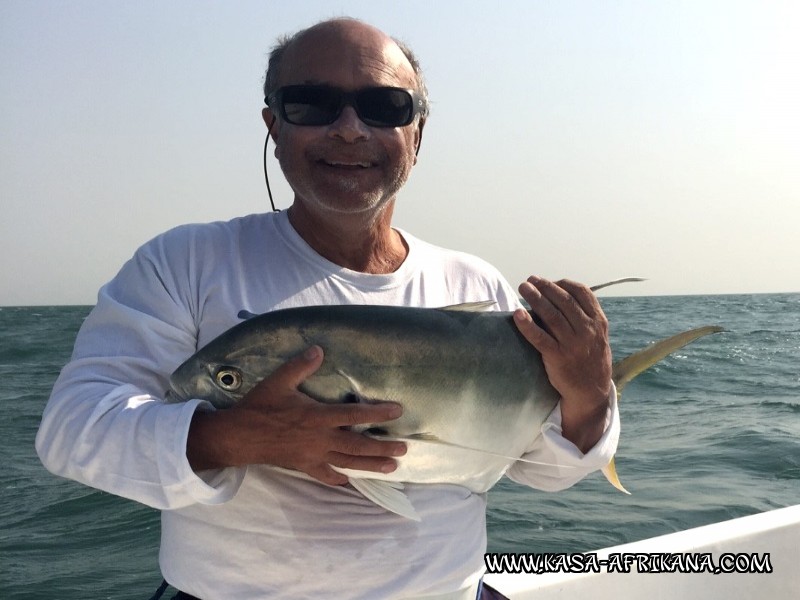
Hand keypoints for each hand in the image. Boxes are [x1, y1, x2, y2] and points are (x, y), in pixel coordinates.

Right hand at [186, 345, 406, 485]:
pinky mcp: (304, 466)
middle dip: (382, 448)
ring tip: (392, 467)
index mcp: (316, 416)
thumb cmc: (259, 406)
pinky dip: (340, 478)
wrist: (239, 437)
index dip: (377, 413)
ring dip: (371, 465)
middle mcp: (319, 439)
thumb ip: (300, 366)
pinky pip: (326, 475)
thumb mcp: (278, 381)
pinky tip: (351, 480)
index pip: (354, 414)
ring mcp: (313, 456)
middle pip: (358, 445)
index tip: (397, 411)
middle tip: (404, 449)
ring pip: (348, 462)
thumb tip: (319, 349)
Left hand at [513, 276, 611, 452]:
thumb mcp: (597, 334)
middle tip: (530, 280)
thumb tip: (559, 294)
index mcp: (598, 321)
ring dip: (535, 298)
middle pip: (563, 300)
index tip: (549, 281)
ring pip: (551, 315)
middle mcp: (587, 330)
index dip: (563, 283)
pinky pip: (539, 337)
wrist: (591, 390)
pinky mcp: (558, 357)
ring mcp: (572, 344)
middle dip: (545, 287)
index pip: (581, 292)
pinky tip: (517, 314)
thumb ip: (585, 315)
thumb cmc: (590, 357)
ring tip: (523, 287)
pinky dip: (527, 324)